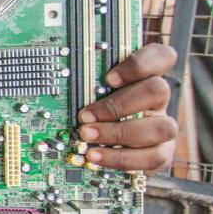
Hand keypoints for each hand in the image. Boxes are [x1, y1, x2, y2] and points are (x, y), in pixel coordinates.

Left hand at [77, 43, 178, 172]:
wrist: (106, 145)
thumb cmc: (92, 111)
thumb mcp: (88, 91)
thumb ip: (82, 81)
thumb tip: (49, 73)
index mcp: (143, 77)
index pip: (161, 55)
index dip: (139, 64)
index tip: (108, 78)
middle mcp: (158, 100)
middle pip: (158, 90)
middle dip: (117, 105)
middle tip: (84, 115)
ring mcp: (163, 126)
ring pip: (162, 127)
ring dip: (119, 133)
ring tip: (87, 137)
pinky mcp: (161, 153)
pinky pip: (153, 158)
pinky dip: (121, 158)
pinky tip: (96, 156)